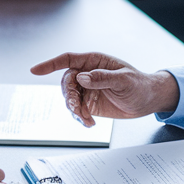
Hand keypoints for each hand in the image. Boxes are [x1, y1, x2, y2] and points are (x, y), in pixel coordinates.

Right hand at [31, 51, 179, 126]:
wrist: (148, 100)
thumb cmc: (139, 84)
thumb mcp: (124, 80)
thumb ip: (103, 78)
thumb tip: (82, 77)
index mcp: (94, 61)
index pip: (67, 60)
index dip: (50, 64)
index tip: (34, 70)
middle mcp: (88, 74)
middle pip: (66, 82)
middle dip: (68, 96)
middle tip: (77, 109)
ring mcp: (87, 89)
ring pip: (69, 98)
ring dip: (74, 109)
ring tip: (87, 119)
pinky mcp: (90, 103)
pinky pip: (77, 110)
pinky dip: (79, 118)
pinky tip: (89, 124)